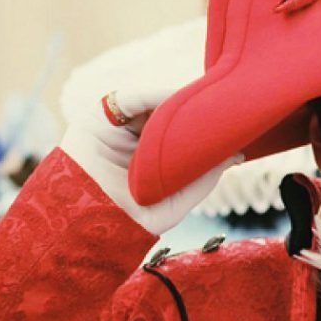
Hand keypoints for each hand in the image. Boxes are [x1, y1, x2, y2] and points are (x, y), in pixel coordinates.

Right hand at [60, 84, 242, 234]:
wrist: (84, 225)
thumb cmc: (127, 221)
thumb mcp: (174, 202)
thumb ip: (202, 180)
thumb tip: (236, 155)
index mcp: (149, 160)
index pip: (179, 134)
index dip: (202, 127)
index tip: (229, 123)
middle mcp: (133, 142)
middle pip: (168, 115)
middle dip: (192, 110)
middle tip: (222, 106)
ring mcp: (116, 129)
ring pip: (151, 105)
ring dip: (176, 101)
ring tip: (202, 103)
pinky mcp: (98, 118)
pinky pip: (130, 99)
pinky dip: (153, 95)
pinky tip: (176, 99)